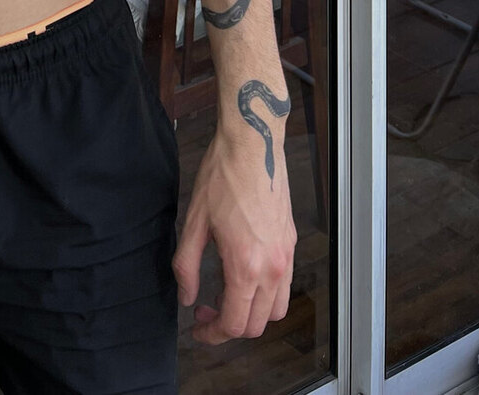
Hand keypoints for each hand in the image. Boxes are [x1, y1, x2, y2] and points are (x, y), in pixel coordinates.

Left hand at [173, 121, 296, 343]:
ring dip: (252, 315)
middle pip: (258, 325)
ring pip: (277, 310)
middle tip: (204, 311)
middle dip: (229, 327)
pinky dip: (267, 296)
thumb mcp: (194, 222)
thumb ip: (187, 266)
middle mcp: (273, 268)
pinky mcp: (291, 243)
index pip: (234, 323)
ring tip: (225, 297)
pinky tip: (244, 277)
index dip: (212, 334)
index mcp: (246, 266)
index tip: (196, 329)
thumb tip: (186, 297)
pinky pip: (285, 286)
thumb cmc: (221, 178)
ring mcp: (286, 256)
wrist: (252, 145)